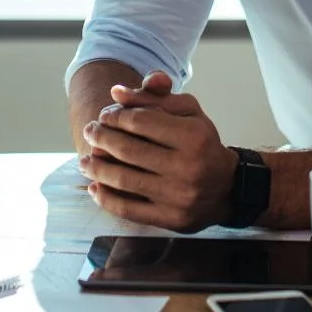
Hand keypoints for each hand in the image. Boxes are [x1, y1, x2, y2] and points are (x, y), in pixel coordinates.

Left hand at [78, 70, 237, 231]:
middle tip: (89, 132)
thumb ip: (154, 97)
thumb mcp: (187, 112)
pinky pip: (129, 210)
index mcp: (193, 136)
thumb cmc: (202, 143)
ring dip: (96, 169)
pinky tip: (94, 187)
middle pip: (128, 150)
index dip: (115, 117)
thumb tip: (116, 92)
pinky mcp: (171, 219)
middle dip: (101, 138)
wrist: (227, 187)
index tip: (104, 116)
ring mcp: (179, 196)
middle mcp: (188, 167)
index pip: (140, 121)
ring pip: (124, 180)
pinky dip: (106, 199)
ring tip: (84, 161)